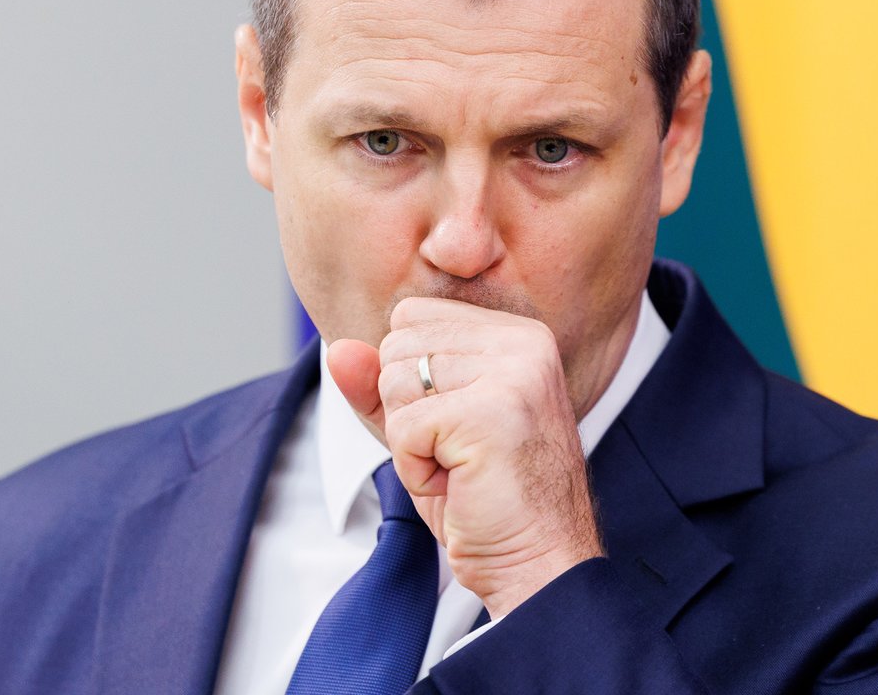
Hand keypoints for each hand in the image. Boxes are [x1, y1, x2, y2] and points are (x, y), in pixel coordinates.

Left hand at [328, 298, 603, 618]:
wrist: (541, 561)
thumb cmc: (487, 499)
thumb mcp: (426, 430)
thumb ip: (382, 385)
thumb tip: (337, 350)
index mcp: (516, 334)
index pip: (411, 316)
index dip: (410, 379)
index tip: (455, 425)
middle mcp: (522, 342)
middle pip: (396, 347)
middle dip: (407, 412)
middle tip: (458, 453)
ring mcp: (512, 373)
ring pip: (394, 382)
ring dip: (410, 443)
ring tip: (460, 468)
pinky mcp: (489, 413)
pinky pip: (403, 427)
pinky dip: (415, 470)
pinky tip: (457, 484)